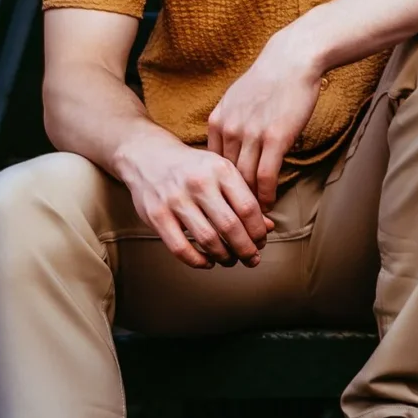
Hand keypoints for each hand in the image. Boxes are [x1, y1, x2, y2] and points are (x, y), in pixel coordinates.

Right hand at [116, 127, 272, 268]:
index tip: (261, 242)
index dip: (258, 231)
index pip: (248, 208)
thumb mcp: (221, 173)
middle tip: (251, 259)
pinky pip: (180, 248)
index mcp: (220, 170)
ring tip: (230, 260)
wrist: (148, 155)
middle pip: (230, 227)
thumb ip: (244, 198)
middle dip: (246, 249)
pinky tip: (207, 262)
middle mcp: (199, 183)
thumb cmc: (193, 168)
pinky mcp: (156, 215)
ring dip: (224, 256)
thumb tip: (269, 227)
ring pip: (208, 239)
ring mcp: (176, 199)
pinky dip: (198, 261)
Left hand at [207, 32, 323, 208]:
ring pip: (243, 181)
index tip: (223, 203)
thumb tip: (231, 146)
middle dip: (229, 202)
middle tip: (235, 220)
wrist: (291, 59)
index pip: (212, 166)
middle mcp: (229, 130)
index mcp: (217, 122)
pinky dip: (265, 195)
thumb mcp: (237, 99)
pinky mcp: (274, 139)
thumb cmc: (269, 79)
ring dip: (248, 204)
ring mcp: (250, 135)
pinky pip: (265, 177)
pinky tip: (269, 205)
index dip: (217, 188)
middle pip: (224, 178)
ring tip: (252, 220)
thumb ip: (230, 123)